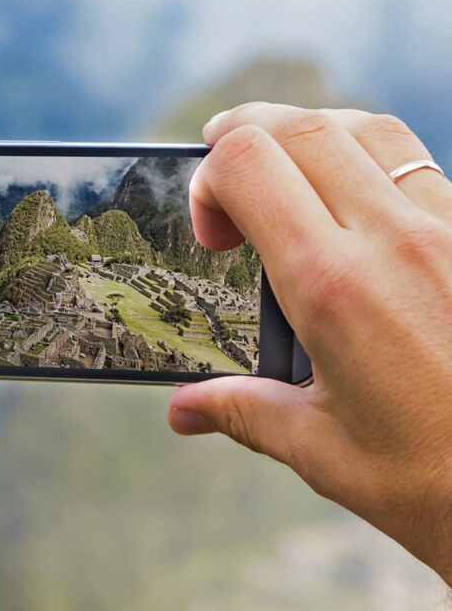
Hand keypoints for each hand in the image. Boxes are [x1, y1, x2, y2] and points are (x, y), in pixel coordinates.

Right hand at [168, 102, 451, 583]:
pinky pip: (418, 161)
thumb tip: (184, 411)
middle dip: (245, 136)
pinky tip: (360, 206)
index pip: (247, 164)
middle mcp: (390, 239)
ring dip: (312, 135)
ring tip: (290, 173)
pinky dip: (371, 158)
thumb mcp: (322, 450)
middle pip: (301, 127)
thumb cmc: (437, 483)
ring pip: (367, 128)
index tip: (212, 235)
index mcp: (332, 287)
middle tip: (228, 183)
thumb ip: (243, 411)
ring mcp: (445, 230)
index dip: (208, 180)